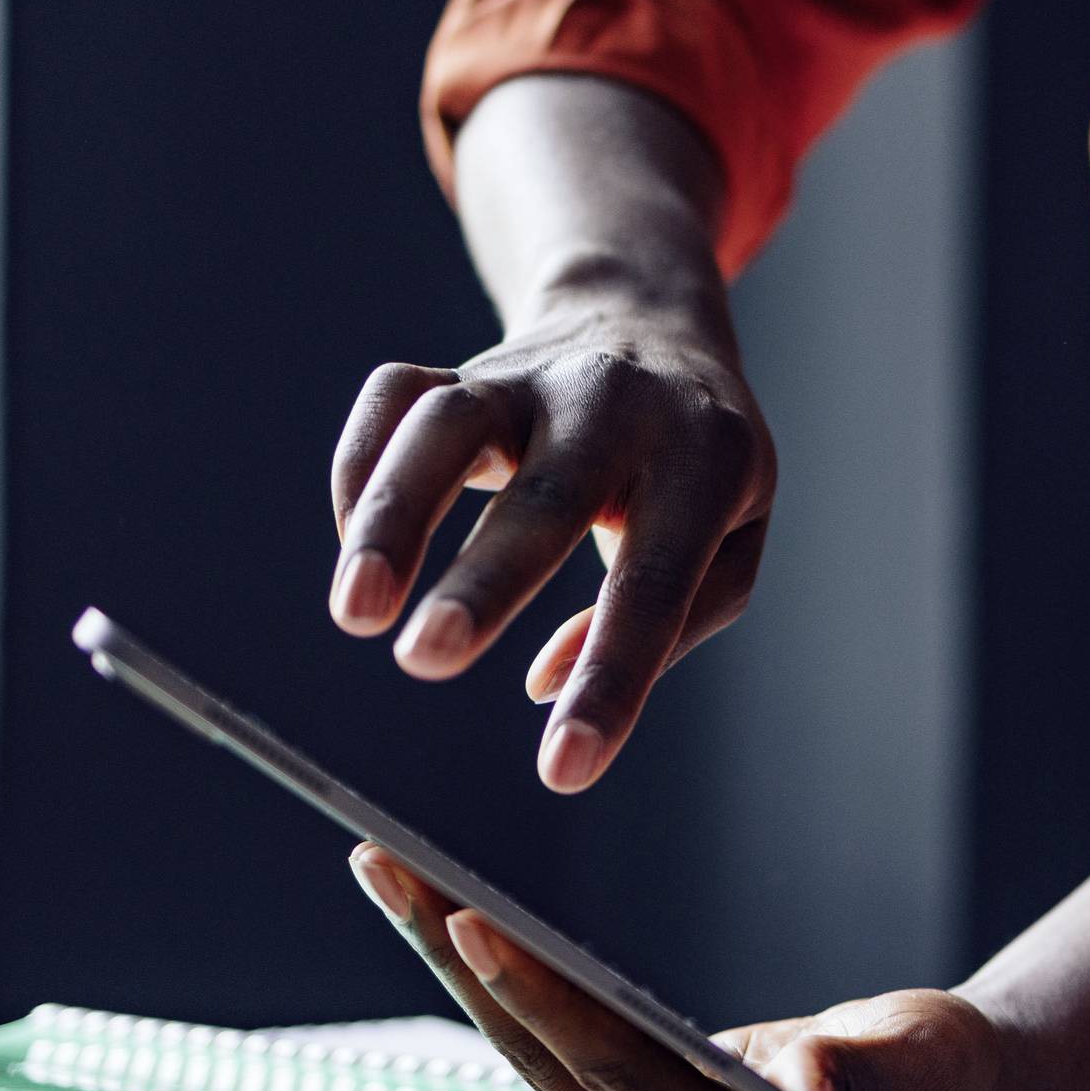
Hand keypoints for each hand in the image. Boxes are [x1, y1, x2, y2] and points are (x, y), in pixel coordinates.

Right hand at [328, 281, 773, 793]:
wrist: (653, 321)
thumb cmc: (700, 463)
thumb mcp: (734, 536)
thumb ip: (673, 621)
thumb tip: (554, 688)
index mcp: (707, 460)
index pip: (657, 583)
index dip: (613, 677)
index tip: (565, 769)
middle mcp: (617, 407)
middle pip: (547, 494)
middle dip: (486, 579)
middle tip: (428, 659)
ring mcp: (531, 377)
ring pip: (448, 425)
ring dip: (394, 514)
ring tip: (356, 608)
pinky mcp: (462, 367)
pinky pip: (396, 398)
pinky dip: (361, 468)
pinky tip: (355, 545)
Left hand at [350, 845, 1007, 1090]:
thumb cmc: (940, 1080)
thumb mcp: (926, 1066)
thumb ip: (869, 1072)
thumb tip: (813, 1087)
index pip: (611, 1066)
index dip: (540, 996)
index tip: (472, 923)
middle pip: (538, 1049)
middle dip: (455, 955)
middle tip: (384, 863)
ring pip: (526, 1038)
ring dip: (453, 953)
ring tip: (387, 868)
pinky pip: (547, 1028)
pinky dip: (495, 964)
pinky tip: (447, 910)